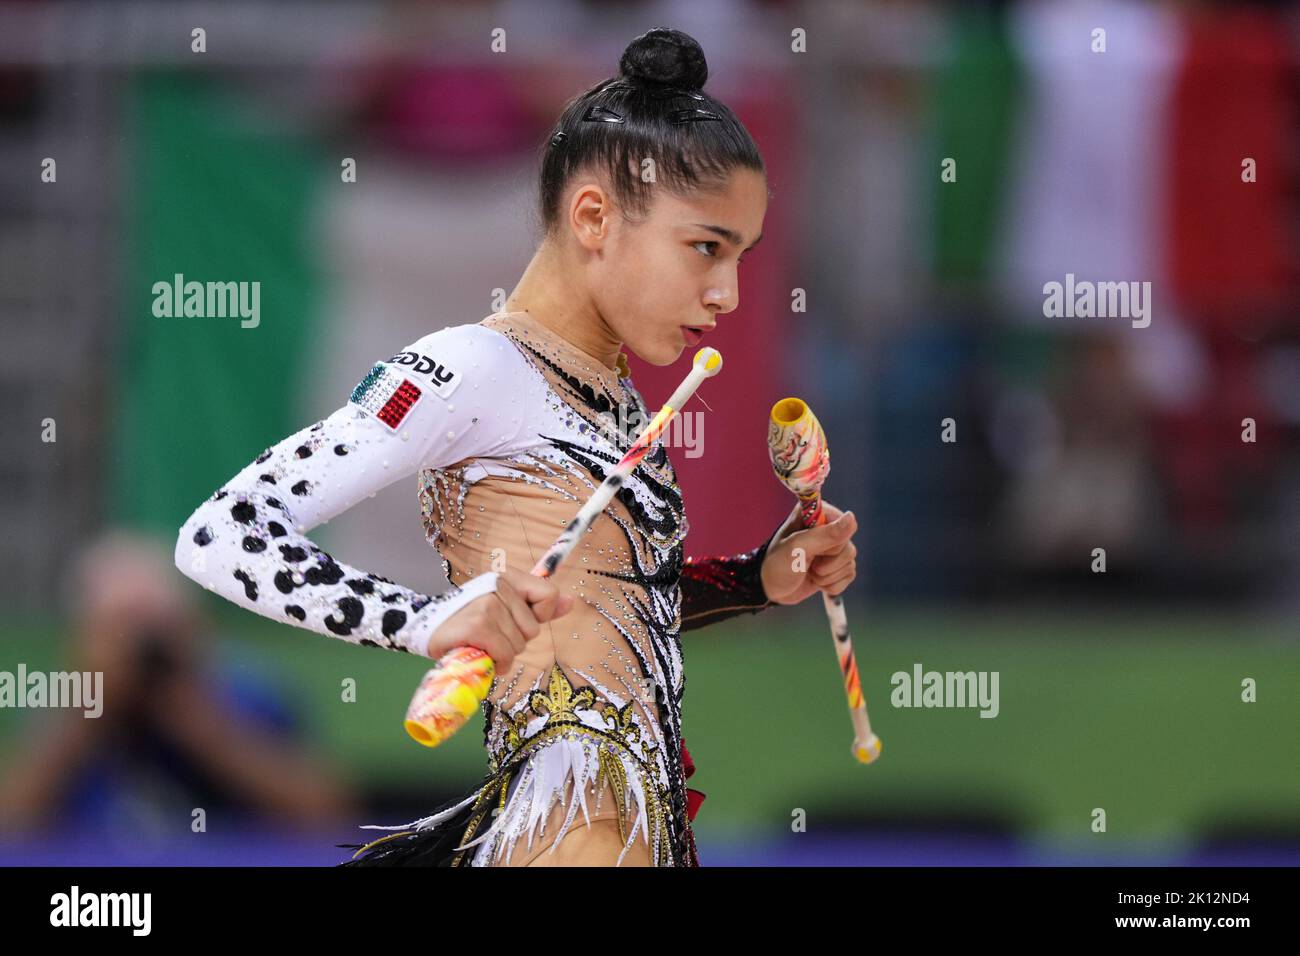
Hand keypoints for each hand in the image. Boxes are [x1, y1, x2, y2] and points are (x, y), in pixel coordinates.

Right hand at [425, 569, 574, 668]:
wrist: (428, 630)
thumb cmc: (470, 621)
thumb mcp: (507, 608)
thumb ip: (540, 605)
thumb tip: (571, 601)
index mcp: (508, 576)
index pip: (549, 594)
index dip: (539, 616)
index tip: (516, 620)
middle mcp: (497, 584)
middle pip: (533, 628)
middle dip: (515, 640)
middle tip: (491, 635)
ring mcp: (487, 604)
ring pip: (519, 645)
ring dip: (503, 654)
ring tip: (483, 644)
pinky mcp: (476, 626)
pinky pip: (505, 654)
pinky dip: (496, 663)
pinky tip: (481, 655)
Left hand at [760, 501, 858, 605]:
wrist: (770, 588)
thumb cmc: (777, 563)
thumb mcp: (798, 547)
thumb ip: (825, 534)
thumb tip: (851, 518)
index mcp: (816, 513)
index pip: (844, 524)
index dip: (831, 543)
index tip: (813, 549)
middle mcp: (827, 527)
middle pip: (848, 547)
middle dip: (828, 563)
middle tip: (808, 563)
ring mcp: (833, 547)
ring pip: (850, 562)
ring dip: (828, 576)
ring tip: (809, 572)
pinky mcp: (837, 564)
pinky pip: (849, 575)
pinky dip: (832, 584)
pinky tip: (817, 581)